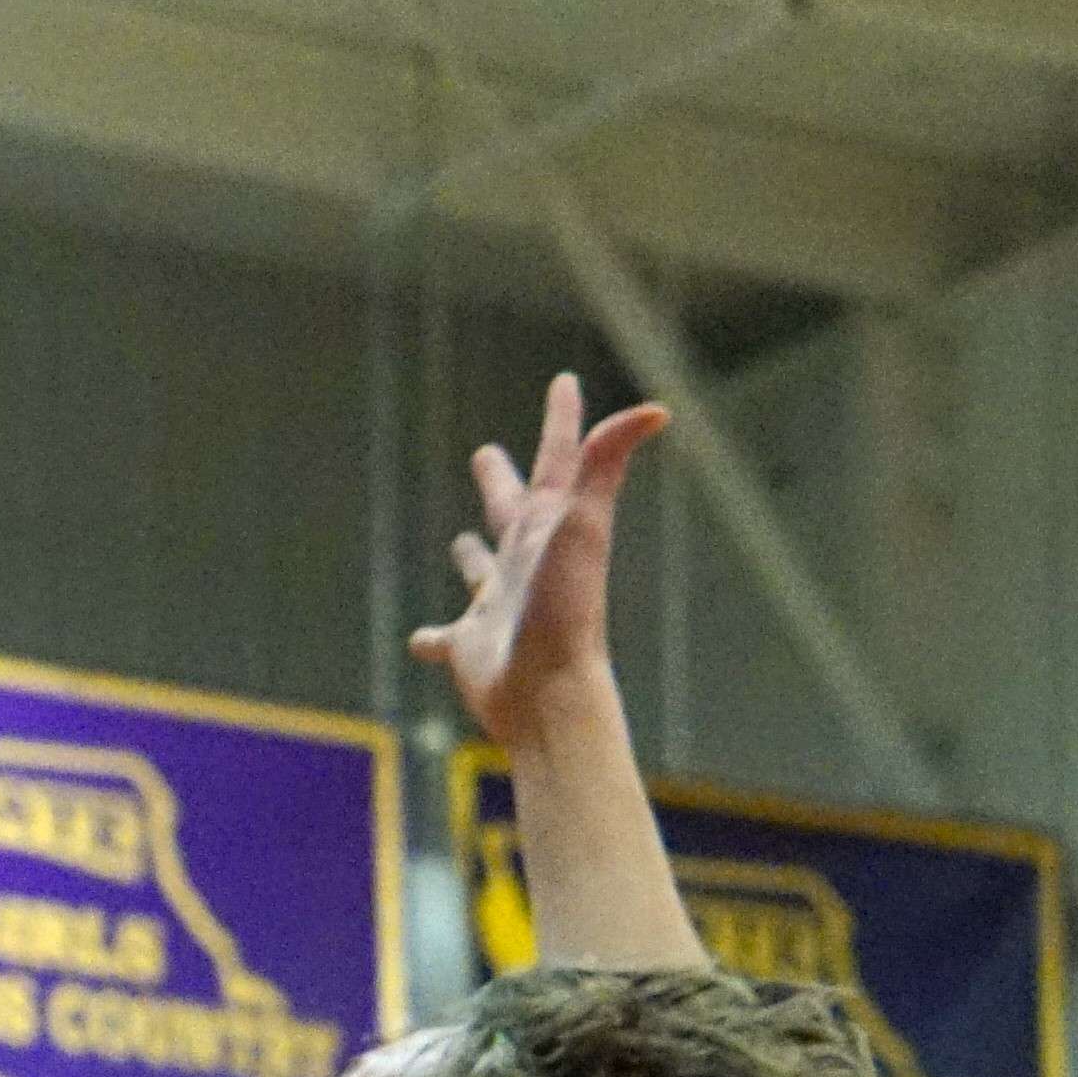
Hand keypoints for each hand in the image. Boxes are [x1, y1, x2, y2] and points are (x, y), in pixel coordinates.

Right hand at [408, 373, 668, 744]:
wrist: (549, 693)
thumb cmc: (565, 609)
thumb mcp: (583, 525)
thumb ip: (606, 463)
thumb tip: (657, 410)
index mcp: (550, 529)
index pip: (558, 460)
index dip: (562, 420)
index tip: (566, 383)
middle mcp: (525, 563)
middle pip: (511, 510)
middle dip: (500, 481)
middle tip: (485, 454)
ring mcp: (496, 607)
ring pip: (481, 573)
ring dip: (471, 558)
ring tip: (461, 541)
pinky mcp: (468, 649)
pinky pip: (444, 640)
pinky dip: (431, 639)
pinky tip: (420, 642)